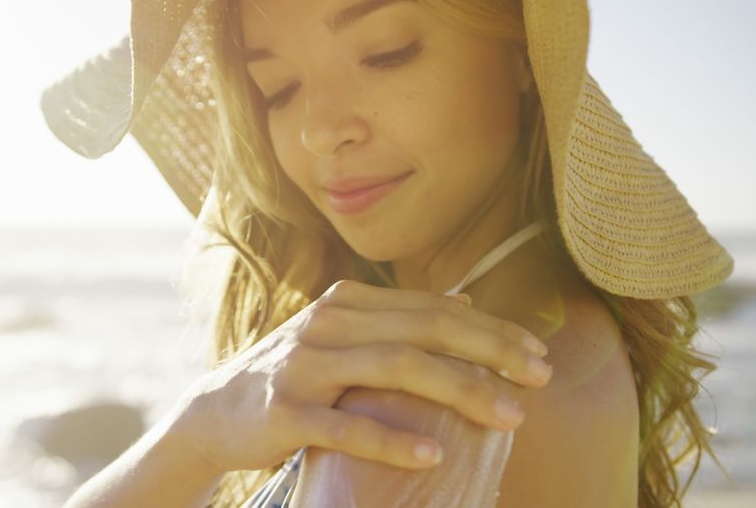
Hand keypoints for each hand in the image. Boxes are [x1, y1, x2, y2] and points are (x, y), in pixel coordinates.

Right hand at [174, 279, 551, 472]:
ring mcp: (303, 365)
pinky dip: (391, 440)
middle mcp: (327, 323)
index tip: (538, 352)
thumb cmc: (294, 376)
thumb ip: (400, 318)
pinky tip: (433, 455)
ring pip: (395, 368)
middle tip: (540, 377)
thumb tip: (468, 300)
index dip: (491, 328)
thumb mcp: (343, 336)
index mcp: (347, 302)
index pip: (432, 307)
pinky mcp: (285, 411)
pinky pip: (346, 427)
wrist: (214, 414)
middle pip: (424, 329)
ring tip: (509, 415)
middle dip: (490, 351)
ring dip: (460, 391)